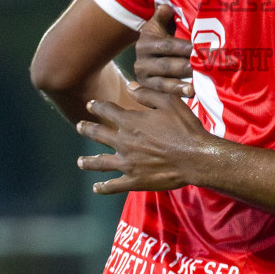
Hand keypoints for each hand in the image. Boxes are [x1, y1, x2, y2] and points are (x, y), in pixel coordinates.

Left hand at [77, 88, 215, 193]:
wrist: (195, 157)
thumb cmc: (185, 128)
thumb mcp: (169, 103)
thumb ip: (146, 94)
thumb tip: (129, 86)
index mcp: (131, 122)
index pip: (107, 111)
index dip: (97, 106)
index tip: (90, 105)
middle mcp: (123, 142)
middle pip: (98, 134)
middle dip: (86, 129)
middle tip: (79, 126)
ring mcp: (127, 163)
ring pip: (100, 162)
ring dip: (88, 161)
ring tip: (80, 161)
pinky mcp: (134, 180)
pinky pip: (114, 186)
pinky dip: (103, 188)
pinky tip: (96, 188)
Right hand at [133, 4, 194, 97]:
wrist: (149, 53)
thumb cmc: (161, 35)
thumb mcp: (160, 23)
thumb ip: (163, 15)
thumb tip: (165, 7)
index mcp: (145, 43)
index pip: (166, 46)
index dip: (183, 47)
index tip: (199, 49)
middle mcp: (140, 61)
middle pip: (165, 66)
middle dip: (184, 67)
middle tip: (201, 68)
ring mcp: (143, 78)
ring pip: (162, 82)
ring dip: (179, 85)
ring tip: (194, 87)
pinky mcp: (148, 90)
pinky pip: (161, 94)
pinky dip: (176, 95)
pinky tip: (190, 95)